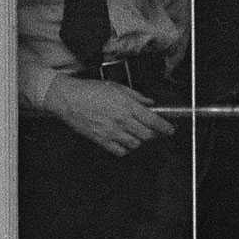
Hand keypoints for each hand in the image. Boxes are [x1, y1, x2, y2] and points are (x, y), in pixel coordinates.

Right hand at [43, 75, 172, 156]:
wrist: (68, 99)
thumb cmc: (90, 90)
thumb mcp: (116, 87)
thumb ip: (136, 95)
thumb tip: (149, 102)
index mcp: (127, 105)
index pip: (153, 120)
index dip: (165, 127)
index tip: (170, 130)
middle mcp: (122, 120)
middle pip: (147, 136)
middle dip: (153, 134)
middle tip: (151, 130)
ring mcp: (112, 132)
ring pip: (135, 144)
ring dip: (139, 140)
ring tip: (135, 133)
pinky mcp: (102, 140)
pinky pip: (120, 151)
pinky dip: (125, 148)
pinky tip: (123, 140)